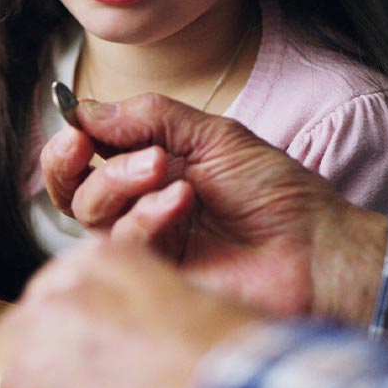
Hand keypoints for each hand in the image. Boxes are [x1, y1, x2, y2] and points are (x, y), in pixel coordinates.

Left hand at [0, 240, 257, 387]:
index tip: (72, 353)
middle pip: (9, 341)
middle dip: (32, 366)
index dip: (57, 332)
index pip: (45, 295)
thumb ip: (122, 293)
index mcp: (91, 263)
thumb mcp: (174, 287)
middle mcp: (54, 302)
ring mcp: (39, 359)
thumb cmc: (222, 350)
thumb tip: (105, 320)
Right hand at [41, 93, 386, 322]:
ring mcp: (148, 245)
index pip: (86, 158)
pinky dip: (145, 217)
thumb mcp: (213, 136)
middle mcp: (140, 208)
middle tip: (83, 144)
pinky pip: (124, 247)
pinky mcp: (156, 279)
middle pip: (73, 192)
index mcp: (150, 171)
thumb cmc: (276, 192)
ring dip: (117, 182)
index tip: (74, 126)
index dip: (70, 141)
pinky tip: (181, 202)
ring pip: (91, 218)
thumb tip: (84, 108)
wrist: (317, 248)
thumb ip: (149, 117)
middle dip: (69, 165)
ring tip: (161, 168)